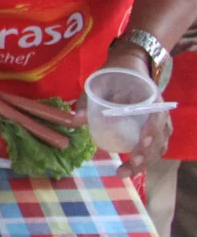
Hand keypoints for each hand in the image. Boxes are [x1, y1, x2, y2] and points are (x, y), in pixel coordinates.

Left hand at [99, 47, 172, 177]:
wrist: (127, 66)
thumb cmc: (113, 74)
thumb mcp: (98, 82)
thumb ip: (88, 100)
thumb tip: (76, 120)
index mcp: (150, 97)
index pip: (158, 116)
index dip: (153, 130)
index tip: (142, 143)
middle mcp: (158, 111)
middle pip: (161, 136)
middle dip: (147, 153)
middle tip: (130, 163)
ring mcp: (157, 122)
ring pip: (159, 146)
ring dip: (146, 160)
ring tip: (126, 171)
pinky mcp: (152, 130)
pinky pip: (154, 148)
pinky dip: (145, 159)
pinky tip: (129, 168)